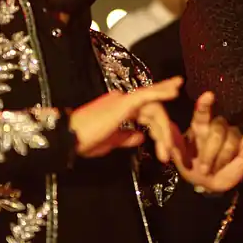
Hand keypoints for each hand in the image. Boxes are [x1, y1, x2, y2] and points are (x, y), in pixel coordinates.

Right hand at [69, 77, 184, 160]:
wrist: (67, 138)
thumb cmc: (83, 141)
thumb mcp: (109, 142)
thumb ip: (126, 138)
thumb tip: (142, 137)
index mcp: (119, 108)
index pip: (146, 114)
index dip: (159, 130)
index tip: (166, 150)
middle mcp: (122, 100)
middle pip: (153, 110)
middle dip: (165, 130)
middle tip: (171, 151)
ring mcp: (122, 100)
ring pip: (153, 108)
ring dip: (163, 128)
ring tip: (168, 147)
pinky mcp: (123, 103)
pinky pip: (147, 96)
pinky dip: (161, 92)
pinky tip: (174, 91)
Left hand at [178, 91, 242, 193]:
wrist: (208, 186)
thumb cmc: (192, 168)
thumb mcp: (180, 160)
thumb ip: (174, 144)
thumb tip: (166, 127)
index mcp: (199, 128)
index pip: (202, 113)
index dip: (205, 104)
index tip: (208, 96)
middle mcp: (216, 128)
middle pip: (217, 130)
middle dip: (210, 152)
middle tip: (204, 170)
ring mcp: (232, 136)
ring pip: (230, 139)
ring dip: (222, 158)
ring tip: (215, 170)